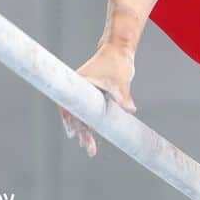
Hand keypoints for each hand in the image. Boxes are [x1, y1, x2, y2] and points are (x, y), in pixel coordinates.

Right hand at [57, 42, 136, 156]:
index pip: (69, 105)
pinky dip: (89, 124)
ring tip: (90, 148)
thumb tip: (130, 110)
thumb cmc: (117, 62)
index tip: (73, 133)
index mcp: (80, 82)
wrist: (120, 50)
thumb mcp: (121, 80)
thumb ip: (124, 96)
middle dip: (80, 131)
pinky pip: (87, 113)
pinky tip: (92, 136)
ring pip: (81, 115)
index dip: (70, 120)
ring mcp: (85, 92)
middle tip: (88, 147)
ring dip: (84, 131)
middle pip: (75, 114)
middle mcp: (79, 88)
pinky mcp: (92, 95)